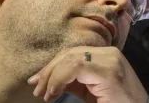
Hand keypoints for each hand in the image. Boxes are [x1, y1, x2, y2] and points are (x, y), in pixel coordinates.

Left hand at [27, 46, 146, 102]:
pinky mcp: (108, 71)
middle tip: (37, 90)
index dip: (52, 66)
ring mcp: (111, 60)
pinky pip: (76, 67)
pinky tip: (54, 93)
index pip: (74, 53)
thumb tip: (49, 78)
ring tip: (45, 94)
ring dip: (51, 76)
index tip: (37, 82)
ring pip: (71, 58)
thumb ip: (74, 81)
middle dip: (49, 71)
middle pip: (70, 53)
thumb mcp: (90, 91)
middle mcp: (110, 53)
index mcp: (107, 55)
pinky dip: (59, 79)